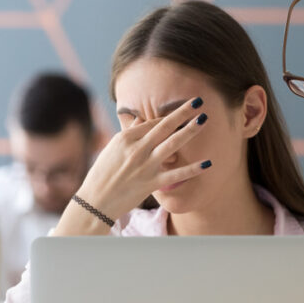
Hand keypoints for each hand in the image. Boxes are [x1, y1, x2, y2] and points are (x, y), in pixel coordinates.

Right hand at [75, 96, 210, 221]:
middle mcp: (137, 149)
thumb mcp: (112, 149)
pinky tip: (207, 163)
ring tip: (204, 120)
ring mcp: (145, 166)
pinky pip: (176, 175)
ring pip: (172, 144)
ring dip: (189, 131)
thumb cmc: (102, 174)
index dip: (170, 115)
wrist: (96, 201)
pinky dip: (192, 169)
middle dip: (182, 112)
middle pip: (164, 126)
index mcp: (126, 138)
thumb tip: (139, 120)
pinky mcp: (151, 183)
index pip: (152, 123)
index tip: (184, 108)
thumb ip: (129, 134)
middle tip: (199, 101)